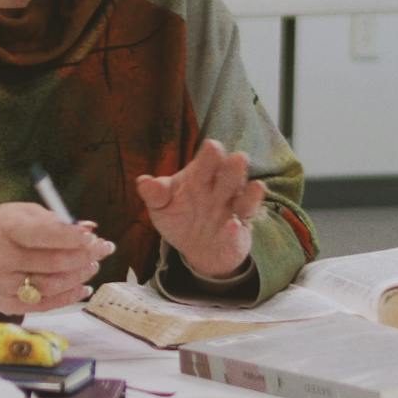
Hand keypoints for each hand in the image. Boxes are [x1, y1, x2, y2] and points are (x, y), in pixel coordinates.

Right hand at [0, 202, 113, 314]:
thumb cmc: (0, 228)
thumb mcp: (21, 213)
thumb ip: (55, 221)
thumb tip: (89, 230)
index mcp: (5, 227)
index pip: (45, 234)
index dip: (74, 238)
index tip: (93, 237)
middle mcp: (0, 257)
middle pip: (53, 263)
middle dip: (84, 256)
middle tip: (102, 249)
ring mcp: (1, 284)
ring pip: (51, 285)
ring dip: (79, 276)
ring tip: (92, 266)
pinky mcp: (5, 303)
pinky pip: (44, 304)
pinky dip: (68, 296)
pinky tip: (82, 287)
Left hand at [137, 140, 266, 279]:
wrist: (196, 249)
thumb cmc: (179, 219)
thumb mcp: (161, 207)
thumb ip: (155, 194)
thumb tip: (142, 182)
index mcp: (200, 176)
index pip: (207, 160)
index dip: (210, 154)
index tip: (212, 147)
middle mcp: (220, 188)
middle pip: (229, 174)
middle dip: (234, 168)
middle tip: (239, 158)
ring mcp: (233, 207)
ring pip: (243, 197)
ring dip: (248, 193)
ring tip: (254, 186)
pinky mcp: (240, 229)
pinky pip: (241, 227)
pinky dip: (237, 227)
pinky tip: (233, 225)